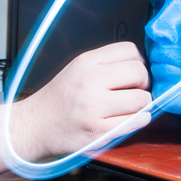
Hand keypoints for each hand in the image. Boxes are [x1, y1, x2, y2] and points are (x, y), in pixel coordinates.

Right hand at [13, 42, 151, 159]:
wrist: (35, 126)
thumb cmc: (58, 99)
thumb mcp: (76, 68)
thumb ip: (105, 64)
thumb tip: (140, 66)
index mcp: (86, 62)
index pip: (130, 50)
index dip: (138, 62)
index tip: (134, 73)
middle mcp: (89, 81)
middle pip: (139, 72)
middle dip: (144, 82)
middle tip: (136, 90)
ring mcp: (94, 107)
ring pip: (141, 99)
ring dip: (143, 104)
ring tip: (131, 107)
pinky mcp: (99, 131)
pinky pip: (135, 122)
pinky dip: (140, 120)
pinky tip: (131, 119)